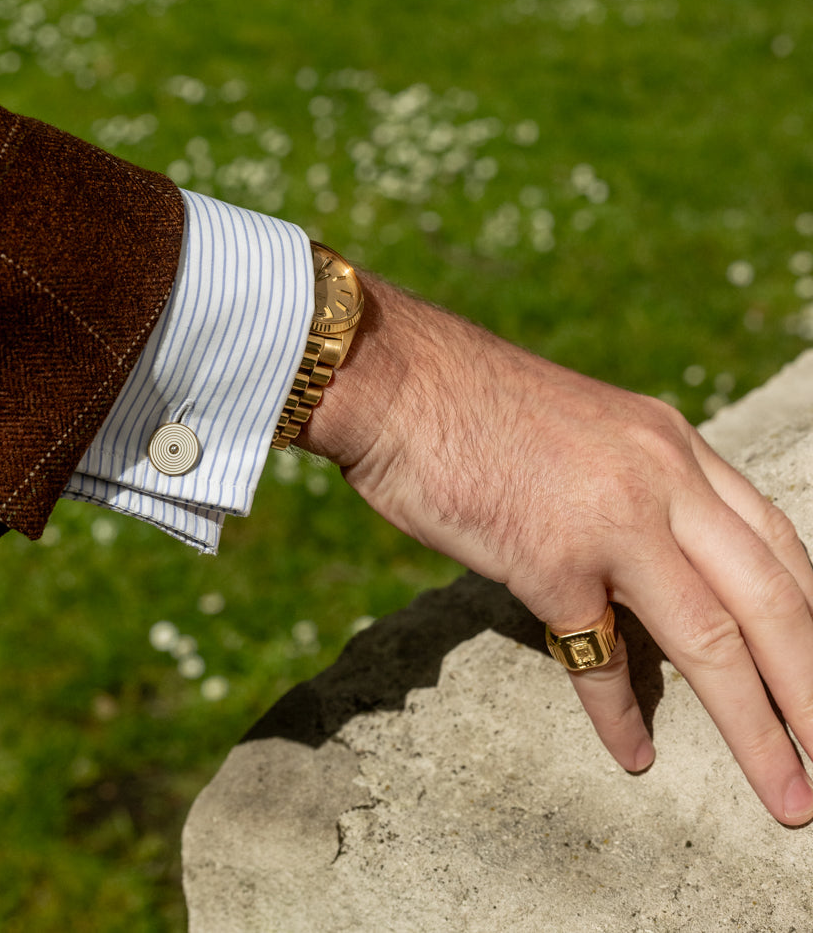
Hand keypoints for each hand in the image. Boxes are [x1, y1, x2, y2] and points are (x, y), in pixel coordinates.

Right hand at [302, 273, 812, 826]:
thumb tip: (661, 573)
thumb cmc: (475, 404)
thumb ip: (637, 492)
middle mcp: (661, 476)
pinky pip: (602, 658)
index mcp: (674, 443)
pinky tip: (634, 754)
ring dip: (759, 727)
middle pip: (772, 598)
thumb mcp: (590, 432)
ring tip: (788, 793)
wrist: (397, 377)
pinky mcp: (548, 559)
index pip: (778, 540)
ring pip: (715, 639)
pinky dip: (620, 714)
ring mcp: (610, 519)